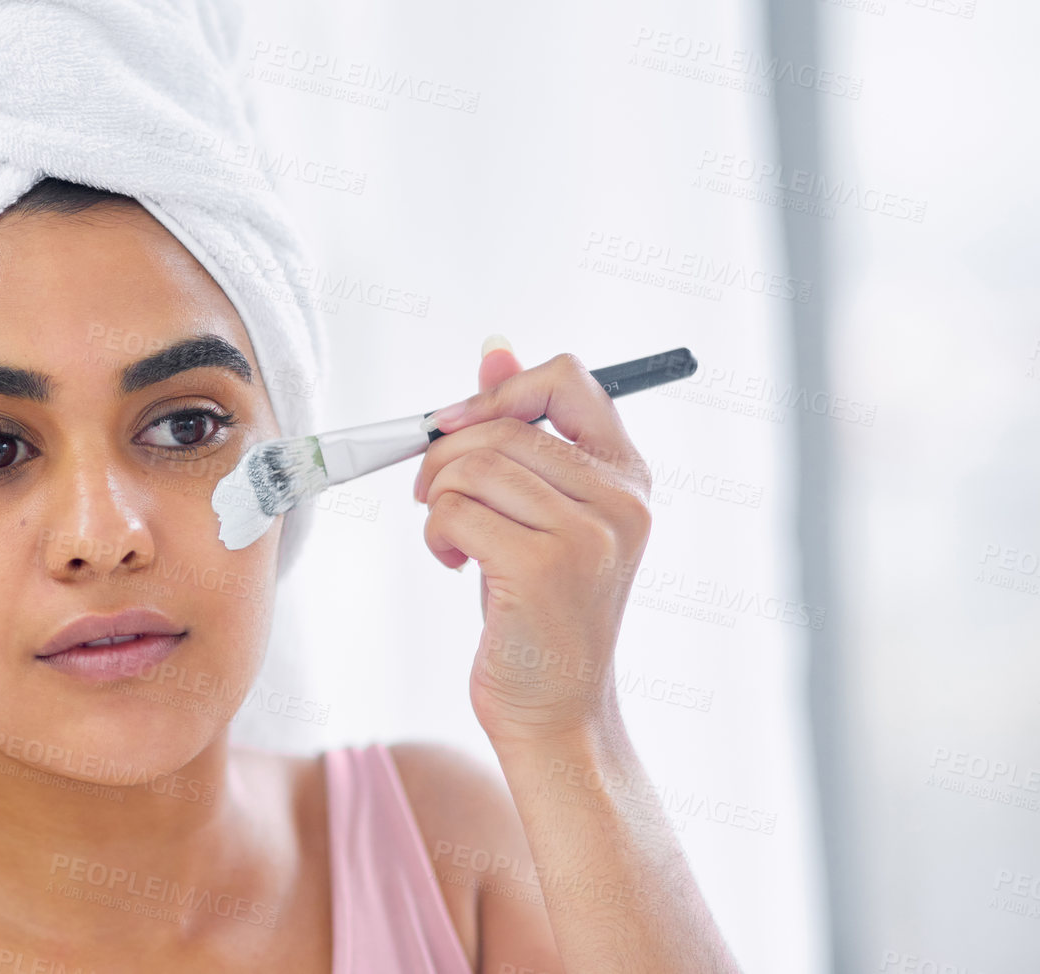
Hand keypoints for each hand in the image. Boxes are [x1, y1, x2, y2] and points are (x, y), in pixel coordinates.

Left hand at [411, 339, 653, 749]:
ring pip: (472, 466)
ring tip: (448, 537)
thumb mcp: (536, 511)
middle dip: (446, 453)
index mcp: (628, 476)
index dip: (501, 390)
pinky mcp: (543, 569)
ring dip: (437, 498)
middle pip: (503, 426)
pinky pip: (455, 512)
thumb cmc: (538, 609)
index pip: (569, 379)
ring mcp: (587, 535)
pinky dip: (435, 534)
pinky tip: (452, 564)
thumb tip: (494, 347)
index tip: (461, 426)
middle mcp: (620, 500)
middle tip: (433, 494)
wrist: (557, 712)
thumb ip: (522, 432)